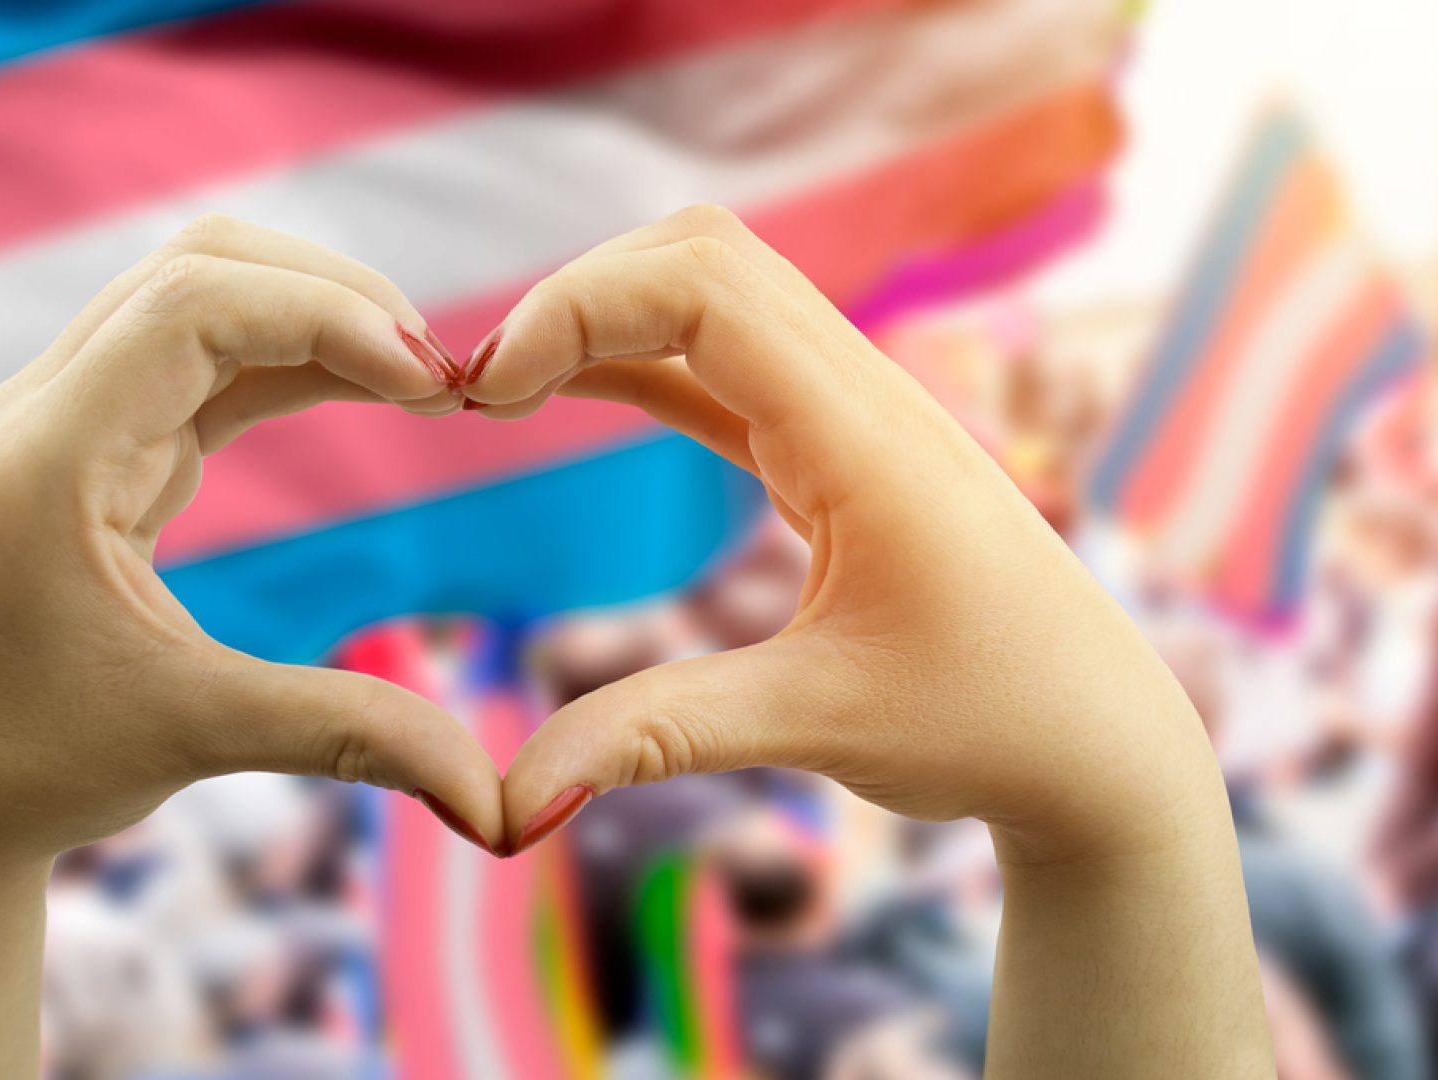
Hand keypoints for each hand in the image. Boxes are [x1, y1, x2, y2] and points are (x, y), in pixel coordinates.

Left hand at [0, 215, 505, 892]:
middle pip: (202, 268)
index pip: (195, 305)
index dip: (328, 315)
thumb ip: (352, 734)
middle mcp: (49, 411)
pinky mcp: (99, 446)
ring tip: (422, 382)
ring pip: (204, 299)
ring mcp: (69, 419)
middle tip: (442, 374)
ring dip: (317, 319)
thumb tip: (496, 798)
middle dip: (334, 296)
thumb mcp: (200, 736)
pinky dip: (292, 360)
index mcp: (50, 455)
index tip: (433, 383)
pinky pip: (203, 361)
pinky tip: (369, 389)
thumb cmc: (37, 765)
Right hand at [466, 205, 1216, 864]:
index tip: (488, 392)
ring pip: (716, 294)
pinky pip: (727, 365)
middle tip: (479, 386)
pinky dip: (641, 361)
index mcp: (864, 435)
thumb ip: (657, 737)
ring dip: (607, 316)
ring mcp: (855, 413)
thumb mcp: (816, 725)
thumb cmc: (990, 725)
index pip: (705, 288)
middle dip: (578, 293)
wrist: (1100, 742)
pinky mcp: (840, 450)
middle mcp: (864, 394)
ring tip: (503, 388)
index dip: (578, 306)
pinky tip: (571, 389)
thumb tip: (509, 804)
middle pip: (703, 256)